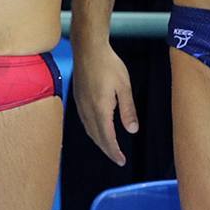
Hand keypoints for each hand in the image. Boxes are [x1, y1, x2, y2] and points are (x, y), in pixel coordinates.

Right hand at [73, 41, 139, 165]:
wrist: (88, 49)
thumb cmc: (109, 65)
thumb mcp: (124, 87)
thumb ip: (128, 110)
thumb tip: (132, 130)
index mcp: (100, 108)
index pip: (107, 136)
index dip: (114, 151)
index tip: (121, 161)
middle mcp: (87, 109)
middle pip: (96, 136)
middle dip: (106, 149)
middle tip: (117, 158)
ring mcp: (80, 103)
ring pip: (88, 129)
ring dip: (98, 141)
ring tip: (108, 147)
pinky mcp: (77, 97)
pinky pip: (83, 120)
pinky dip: (91, 130)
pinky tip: (96, 128)